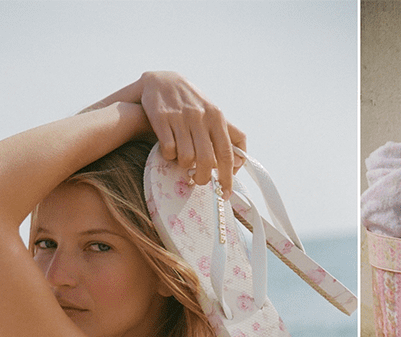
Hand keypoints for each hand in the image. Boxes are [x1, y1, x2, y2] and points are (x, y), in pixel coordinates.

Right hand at [137, 71, 246, 195]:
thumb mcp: (213, 113)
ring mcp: (180, 117)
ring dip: (185, 167)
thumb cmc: (193, 104)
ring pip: (187, 157)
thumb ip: (227, 136)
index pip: (228, 153)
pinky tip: (170, 153)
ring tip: (184, 164)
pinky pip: (169, 148)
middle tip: (200, 181)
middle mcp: (201, 117)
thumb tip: (238, 163)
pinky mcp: (161, 117)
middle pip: (208, 160)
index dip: (229, 176)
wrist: (162, 80)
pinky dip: (170, 156)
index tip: (226, 191)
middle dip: (205, 178)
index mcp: (217, 117)